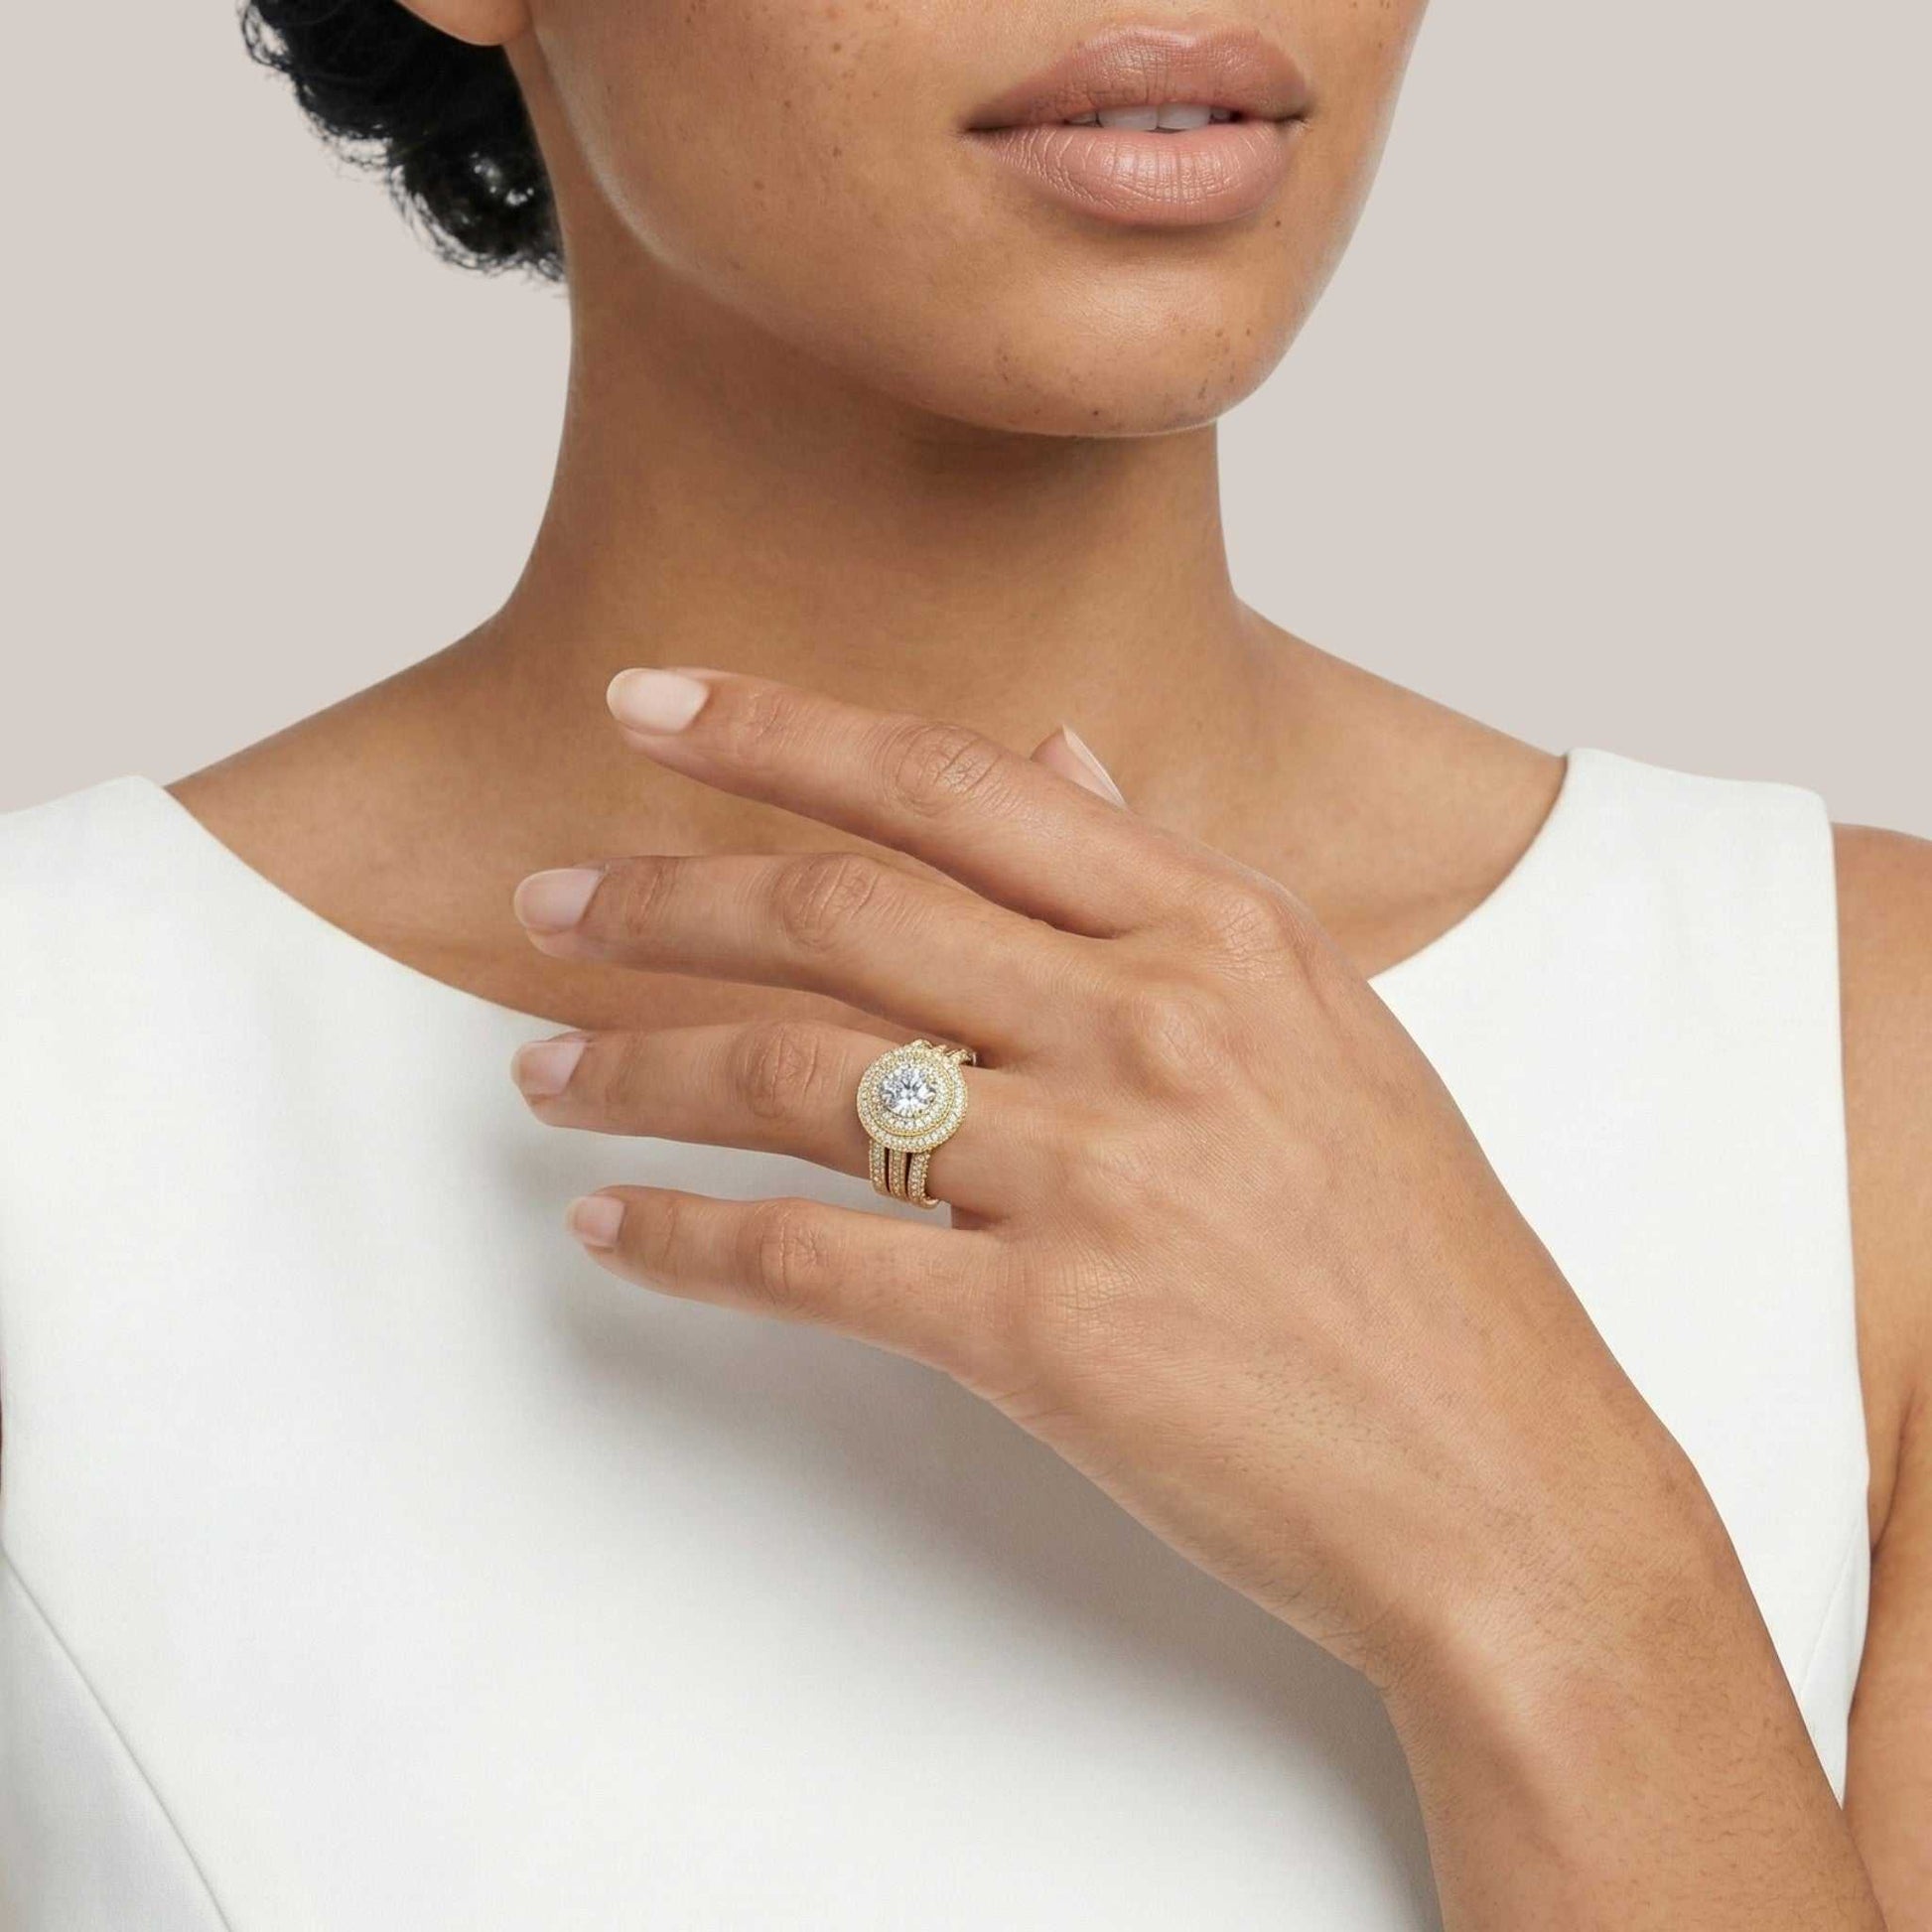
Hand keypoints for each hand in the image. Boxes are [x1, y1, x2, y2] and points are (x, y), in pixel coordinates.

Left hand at [508, 666, 1714, 1703]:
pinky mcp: (1043, 1328)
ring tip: (542, 1069)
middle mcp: (1147, 1024)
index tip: (647, 702)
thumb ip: (1170, 882)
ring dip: (639, 1063)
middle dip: (660, 892)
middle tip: (545, 894)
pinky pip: (809, 1257)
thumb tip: (1055, 753)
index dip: (775, 730)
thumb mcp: (1323, 1027)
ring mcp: (1094, 1172)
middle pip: (840, 908)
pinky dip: (685, 1238)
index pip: (950, 782)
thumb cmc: (1420, 1261)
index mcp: (1219, 931)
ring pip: (798, 1073)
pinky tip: (614, 1227)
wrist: (1506, 1484)